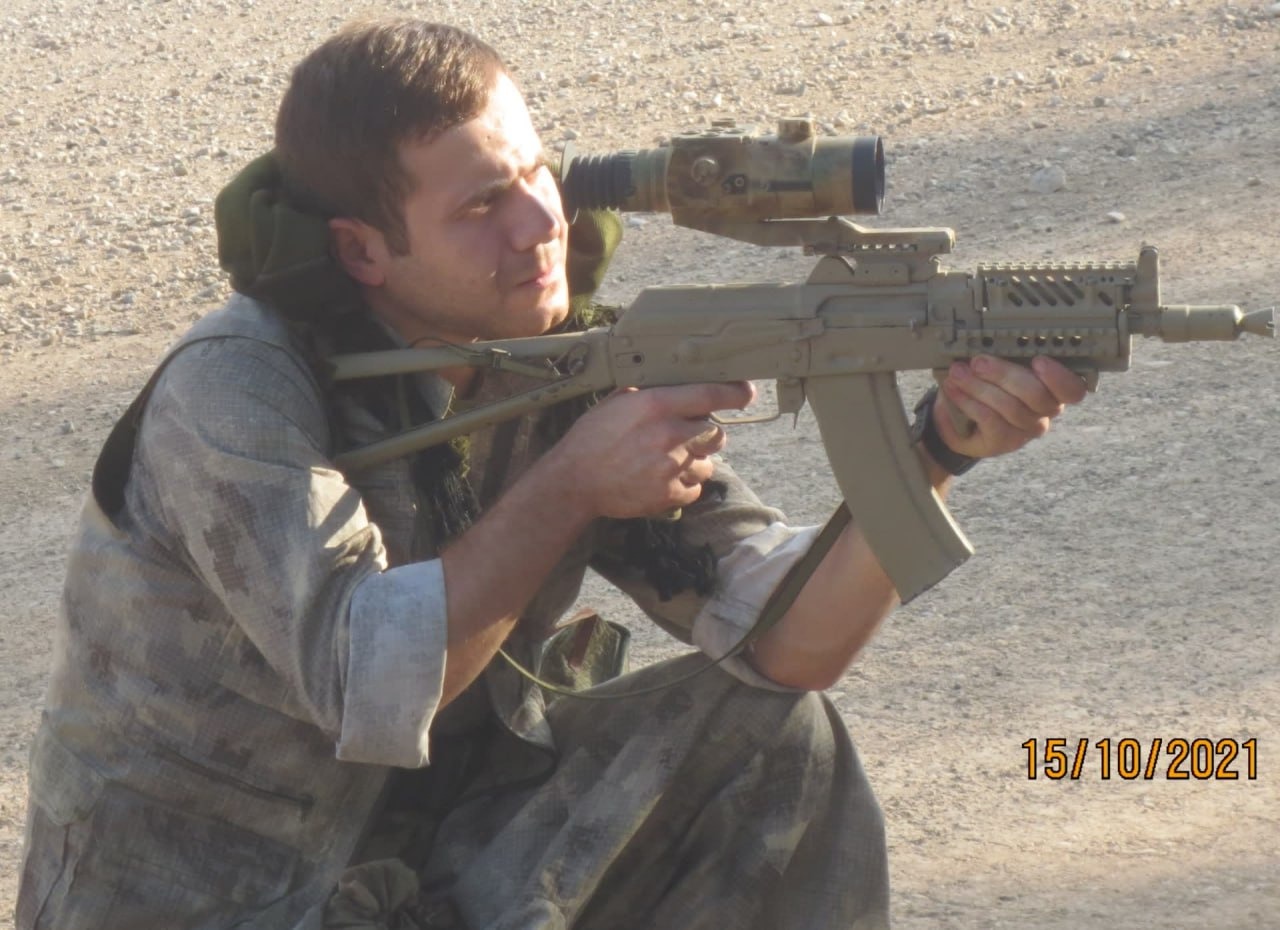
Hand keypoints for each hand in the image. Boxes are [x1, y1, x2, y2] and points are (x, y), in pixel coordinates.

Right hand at [548, 381, 755, 518]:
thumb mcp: (617, 403)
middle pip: (716, 433)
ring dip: (694, 464)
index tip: (746, 393)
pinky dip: (683, 487)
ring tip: (666, 463)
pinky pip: (694, 489)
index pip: (710, 395)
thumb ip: (649, 394)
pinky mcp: (668, 494)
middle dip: (707, 436)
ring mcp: (670, 466)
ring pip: (707, 464)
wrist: (574, 481)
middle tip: (686, 438)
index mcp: (655, 405)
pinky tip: (661, 480)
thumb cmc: (592, 438)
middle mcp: (668, 433)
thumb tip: (674, 386)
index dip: (734, 393)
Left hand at [933, 355, 1087, 459]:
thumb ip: (1006, 358)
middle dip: (1004, 374)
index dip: (1059, 377)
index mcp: (1053, 389)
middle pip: (1036, 395)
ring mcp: (1026, 430)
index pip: (1073, 389)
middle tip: (978, 362)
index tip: (1038, 361)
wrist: (959, 421)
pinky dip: (969, 402)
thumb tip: (992, 342)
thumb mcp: (998, 369)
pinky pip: (990, 420)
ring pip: (1010, 407)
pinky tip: (954, 390)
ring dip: (979, 387)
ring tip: (957, 373)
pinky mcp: (1004, 442)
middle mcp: (1045, 412)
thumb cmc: (985, 387)